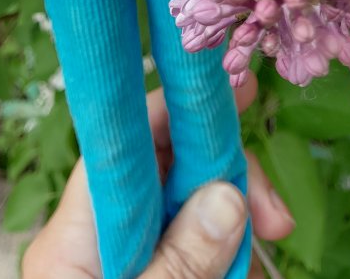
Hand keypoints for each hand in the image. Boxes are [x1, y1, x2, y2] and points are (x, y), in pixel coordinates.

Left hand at [22, 73, 292, 278]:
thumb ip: (180, 261)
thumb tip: (228, 194)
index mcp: (73, 236)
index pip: (126, 143)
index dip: (180, 108)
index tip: (237, 89)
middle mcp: (91, 239)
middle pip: (168, 175)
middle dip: (227, 186)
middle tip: (277, 220)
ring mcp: (117, 261)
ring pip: (189, 217)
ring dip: (231, 234)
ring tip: (252, 272)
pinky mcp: (142, 276)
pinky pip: (190, 251)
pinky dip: (220, 261)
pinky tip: (241, 276)